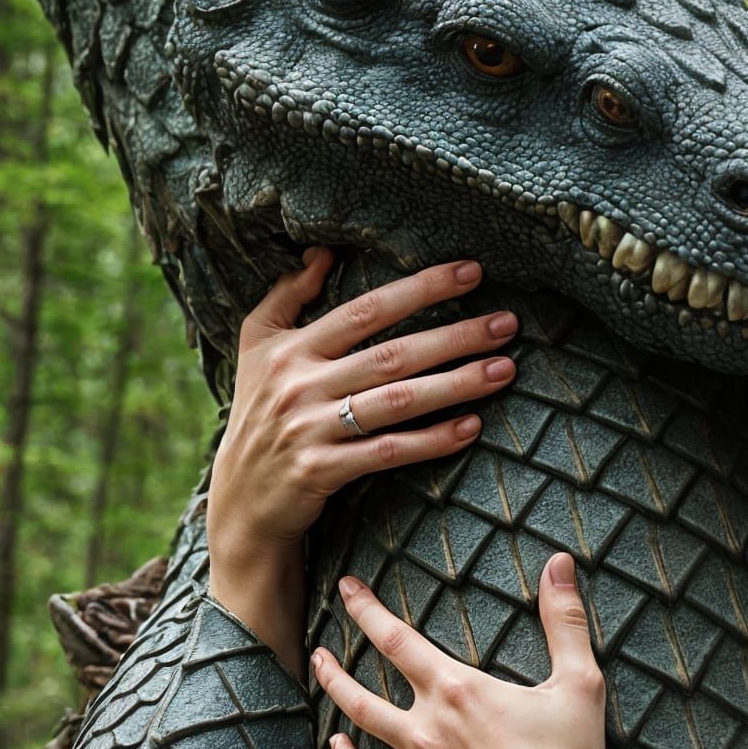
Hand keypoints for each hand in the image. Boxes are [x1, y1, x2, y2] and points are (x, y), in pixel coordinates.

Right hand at [208, 249, 517, 571]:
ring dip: (456, 384)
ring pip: (398, 401)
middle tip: (506, 323)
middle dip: (455, 336)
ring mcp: (311, 427)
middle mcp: (301, 382)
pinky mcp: (323, 469)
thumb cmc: (259, 413)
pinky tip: (471, 427)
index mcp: (291, 347)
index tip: (471, 273)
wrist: (241, 497)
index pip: (367, 309)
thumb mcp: (256, 347)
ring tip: (504, 370)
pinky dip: (432, 440)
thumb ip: (288, 296)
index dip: (420, 288)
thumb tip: (323, 251)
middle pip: (392, 354)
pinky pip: (388, 451)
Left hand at [313, 555, 607, 748]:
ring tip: (320, 673)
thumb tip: (560, 564)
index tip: (347, 588)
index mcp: (457, 687)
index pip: (396, 638)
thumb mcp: (579, 682)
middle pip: (363, 683)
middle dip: (336, 658)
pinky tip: (337, 746)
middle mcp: (427, 721)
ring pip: (359, 723)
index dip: (367, 610)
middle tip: (320, 639)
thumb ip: (565, 621)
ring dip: (335, 695)